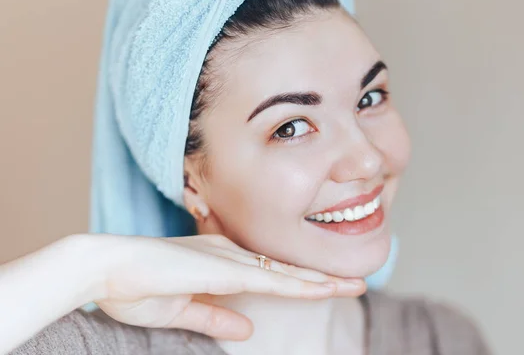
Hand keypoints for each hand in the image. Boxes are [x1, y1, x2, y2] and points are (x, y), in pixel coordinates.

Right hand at [91, 234, 365, 339]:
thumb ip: (217, 318)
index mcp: (220, 264)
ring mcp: (228, 261)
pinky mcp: (221, 268)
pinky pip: (269, 279)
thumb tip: (249, 329)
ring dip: (321, 280)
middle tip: (356, 283)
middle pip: (286, 271)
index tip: (325, 288)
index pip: (270, 275)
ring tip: (353, 284)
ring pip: (285, 273)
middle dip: (322, 278)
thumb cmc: (135, 286)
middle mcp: (230, 257)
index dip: (299, 282)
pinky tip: (321, 289)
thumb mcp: (183, 311)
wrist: (104, 268)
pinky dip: (298, 285)